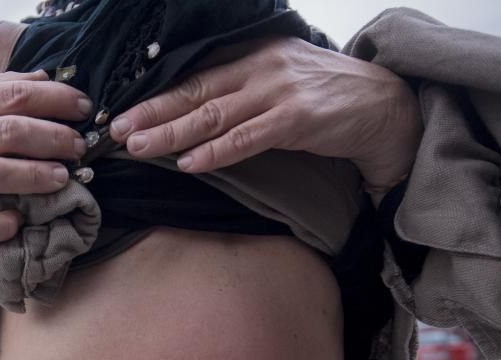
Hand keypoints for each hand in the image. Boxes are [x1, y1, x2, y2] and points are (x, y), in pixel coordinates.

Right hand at [0, 70, 91, 241]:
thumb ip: (3, 90)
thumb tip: (45, 76)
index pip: (13, 94)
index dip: (54, 98)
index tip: (84, 108)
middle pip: (9, 131)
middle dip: (51, 137)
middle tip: (78, 148)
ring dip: (32, 174)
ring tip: (61, 178)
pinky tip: (17, 222)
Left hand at [109, 37, 422, 191]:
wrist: (384, 106)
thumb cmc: (325, 97)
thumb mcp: (278, 80)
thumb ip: (239, 90)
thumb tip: (192, 113)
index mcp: (252, 56)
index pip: (194, 78)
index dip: (156, 98)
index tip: (122, 114)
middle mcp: (260, 68)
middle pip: (195, 93)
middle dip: (152, 114)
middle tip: (116, 131)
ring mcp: (279, 91)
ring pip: (214, 115)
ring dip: (172, 133)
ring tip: (139, 147)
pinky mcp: (298, 118)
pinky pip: (247, 138)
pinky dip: (216, 151)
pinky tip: (189, 162)